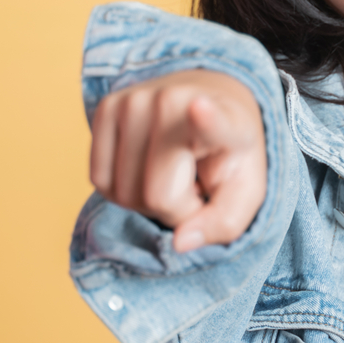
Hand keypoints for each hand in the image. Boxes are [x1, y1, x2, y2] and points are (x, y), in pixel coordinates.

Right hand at [88, 69, 265, 252]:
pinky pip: (99, 180)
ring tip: (171, 174)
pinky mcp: (105, 107)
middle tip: (194, 187)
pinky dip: (121, 190)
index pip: (214, 122)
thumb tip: (179, 242)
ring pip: (122, 193)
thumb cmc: (226, 155)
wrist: (208, 100)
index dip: (207, 120)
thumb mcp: (244, 193)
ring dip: (146, 201)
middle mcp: (174, 101)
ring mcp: (134, 100)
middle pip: (156, 196)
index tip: (200, 106)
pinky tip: (146, 169)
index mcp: (227, 119)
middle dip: (175, 210)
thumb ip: (222, 224)